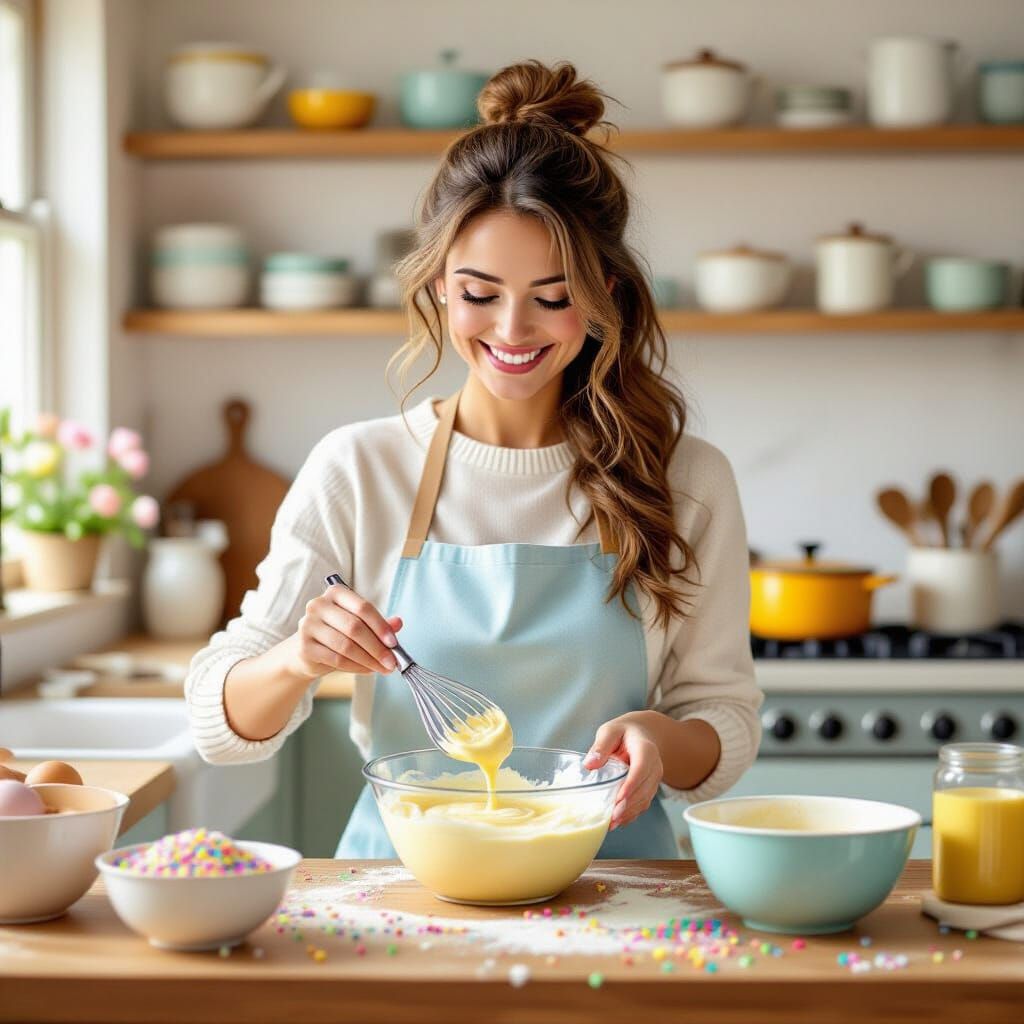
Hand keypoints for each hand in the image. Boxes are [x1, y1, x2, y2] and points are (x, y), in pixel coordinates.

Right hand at [284, 581, 402, 679]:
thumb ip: (377, 623)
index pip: (363, 607)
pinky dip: (356, 667)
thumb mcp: (358, 624)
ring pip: (346, 645)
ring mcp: (308, 625)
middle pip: (355, 627)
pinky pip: (336, 659)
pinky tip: (367, 670)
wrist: (305, 652)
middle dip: (377, 647)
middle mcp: (319, 605)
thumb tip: (398, 623)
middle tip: (392, 662)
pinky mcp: (305, 647)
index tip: (394, 643)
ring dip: (369, 660)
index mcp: (336, 593)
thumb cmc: (336, 633)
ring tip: (382, 668)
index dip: (380, 626)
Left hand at [583, 712, 663, 830]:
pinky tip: (617, 822)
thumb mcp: (610, 731)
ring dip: (630, 813)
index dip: (632, 784)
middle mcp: (655, 766)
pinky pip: (643, 803)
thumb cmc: (623, 732)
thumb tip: (589, 765)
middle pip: (644, 788)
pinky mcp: (649, 788)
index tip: (619, 798)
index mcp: (646, 749)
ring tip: (611, 823)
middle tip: (612, 817)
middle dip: (629, 804)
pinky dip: (631, 814)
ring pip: (645, 799)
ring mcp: (654, 779)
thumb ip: (601, 746)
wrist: (641, 734)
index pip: (642, 768)